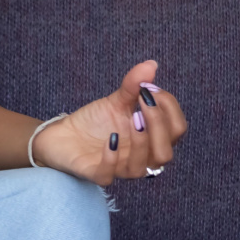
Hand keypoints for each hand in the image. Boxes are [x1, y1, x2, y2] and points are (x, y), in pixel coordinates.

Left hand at [33, 60, 187, 184]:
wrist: (62, 135)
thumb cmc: (95, 121)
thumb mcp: (116, 100)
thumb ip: (134, 85)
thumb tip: (151, 64)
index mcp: (152, 139)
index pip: (177, 129)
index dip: (169, 108)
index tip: (150, 87)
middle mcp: (142, 157)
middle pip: (166, 152)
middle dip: (159, 126)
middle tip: (143, 102)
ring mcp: (120, 168)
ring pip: (144, 167)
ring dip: (141, 142)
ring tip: (131, 119)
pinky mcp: (97, 174)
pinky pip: (109, 175)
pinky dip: (112, 157)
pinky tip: (111, 138)